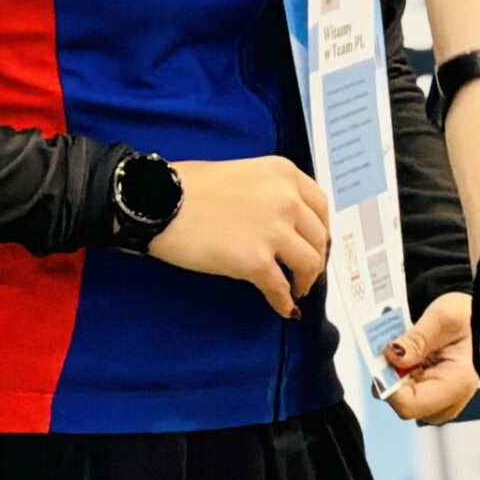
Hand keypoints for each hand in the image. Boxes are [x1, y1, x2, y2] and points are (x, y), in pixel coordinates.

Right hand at [148, 156, 329, 318]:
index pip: (320, 206)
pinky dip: (283, 301)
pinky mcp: (255, 261)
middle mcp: (287, 199)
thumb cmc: (189, 186)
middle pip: (319, 237)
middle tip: (306, 272)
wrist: (158, 201)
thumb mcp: (243, 172)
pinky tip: (281, 307)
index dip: (320, 230)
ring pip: (310, 264)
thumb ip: (269, 192)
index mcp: (284, 173)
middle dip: (316, 258)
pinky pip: (280, 288)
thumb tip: (281, 222)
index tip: (315, 244)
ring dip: (305, 281)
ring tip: (296, 290)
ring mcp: (274, 230)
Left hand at [384, 292, 479, 423]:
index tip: (382, 359)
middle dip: (391, 376)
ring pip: (403, 398)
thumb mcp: (442, 318)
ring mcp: (441, 401)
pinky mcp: (435, 396)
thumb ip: (416, 339)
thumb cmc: (470, 318)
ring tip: (406, 347)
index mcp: (456, 385)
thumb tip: (391, 356)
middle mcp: (449, 401)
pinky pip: (409, 391)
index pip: (409, 405)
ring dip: (396, 373)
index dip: (388, 386)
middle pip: (404, 403)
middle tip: (395, 346)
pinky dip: (403, 372)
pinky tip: (410, 354)